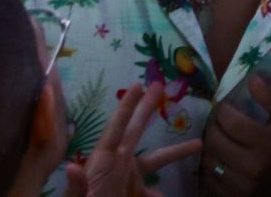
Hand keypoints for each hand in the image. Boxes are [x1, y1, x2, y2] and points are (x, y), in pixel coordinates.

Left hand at [65, 83, 200, 196]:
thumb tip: (72, 169)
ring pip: (155, 161)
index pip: (117, 128)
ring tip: (198, 144)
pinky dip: (161, 195)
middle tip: (160, 85)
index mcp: (104, 161)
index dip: (127, 106)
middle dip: (147, 108)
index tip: (139, 84)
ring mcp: (127, 178)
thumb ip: (77, 187)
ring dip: (175, 152)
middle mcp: (118, 164)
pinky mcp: (134, 192)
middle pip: (136, 131)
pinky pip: (152, 191)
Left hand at [198, 76, 270, 195]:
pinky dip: (210, 167)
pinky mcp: (229, 196)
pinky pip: (207, 178)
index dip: (224, 110)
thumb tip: (253, 79)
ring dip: (209, 146)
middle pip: (214, 139)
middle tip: (218, 122)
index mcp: (269, 143)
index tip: (226, 108)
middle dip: (213, 126)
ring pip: (207, 158)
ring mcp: (240, 185)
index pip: (230, 120)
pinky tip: (220, 160)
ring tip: (218, 140)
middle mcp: (253, 166)